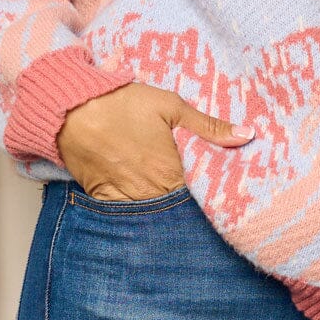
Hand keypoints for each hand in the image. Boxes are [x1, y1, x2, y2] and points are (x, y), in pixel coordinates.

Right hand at [56, 82, 254, 200]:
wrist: (72, 109)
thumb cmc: (122, 103)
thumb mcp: (170, 106)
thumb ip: (209, 126)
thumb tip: (248, 135)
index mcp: (171, 170)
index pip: (202, 196)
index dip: (212, 196)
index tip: (222, 193)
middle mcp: (150, 191)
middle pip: (179, 211)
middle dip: (190, 208)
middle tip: (201, 200)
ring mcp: (126, 198)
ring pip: (154, 216)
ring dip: (166, 212)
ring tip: (177, 206)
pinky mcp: (105, 198)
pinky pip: (127, 215)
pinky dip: (139, 213)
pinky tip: (148, 203)